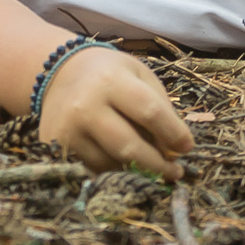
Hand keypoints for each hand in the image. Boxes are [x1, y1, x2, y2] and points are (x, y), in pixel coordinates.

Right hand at [37, 49, 195, 177]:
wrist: (58, 72)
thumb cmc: (108, 74)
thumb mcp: (138, 75)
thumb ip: (160, 107)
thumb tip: (175, 149)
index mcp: (111, 81)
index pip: (150, 113)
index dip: (174, 134)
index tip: (187, 147)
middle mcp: (86, 107)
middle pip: (129, 147)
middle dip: (158, 165)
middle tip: (175, 171)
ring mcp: (68, 131)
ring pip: (111, 164)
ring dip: (136, 170)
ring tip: (150, 163)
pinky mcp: (57, 148)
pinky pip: (93, 169)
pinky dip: (114, 170)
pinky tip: (123, 161)